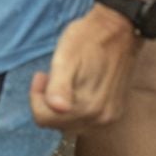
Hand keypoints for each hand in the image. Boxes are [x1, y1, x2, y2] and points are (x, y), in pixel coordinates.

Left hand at [30, 4, 139, 131]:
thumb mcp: (66, 57)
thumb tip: (58, 108)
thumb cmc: (88, 39)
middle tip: (52, 76)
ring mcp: (110, 116)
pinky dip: (76, 107)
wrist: (119, 30)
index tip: (42, 75)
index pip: (44, 119)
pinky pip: (86, 119)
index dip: (36, 97)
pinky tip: (79, 86)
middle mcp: (101, 118)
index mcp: (87, 107)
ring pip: (71, 123)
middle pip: (58, 124)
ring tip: (66, 79)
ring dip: (62, 106)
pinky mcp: (115, 110)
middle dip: (48, 103)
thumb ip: (60, 86)